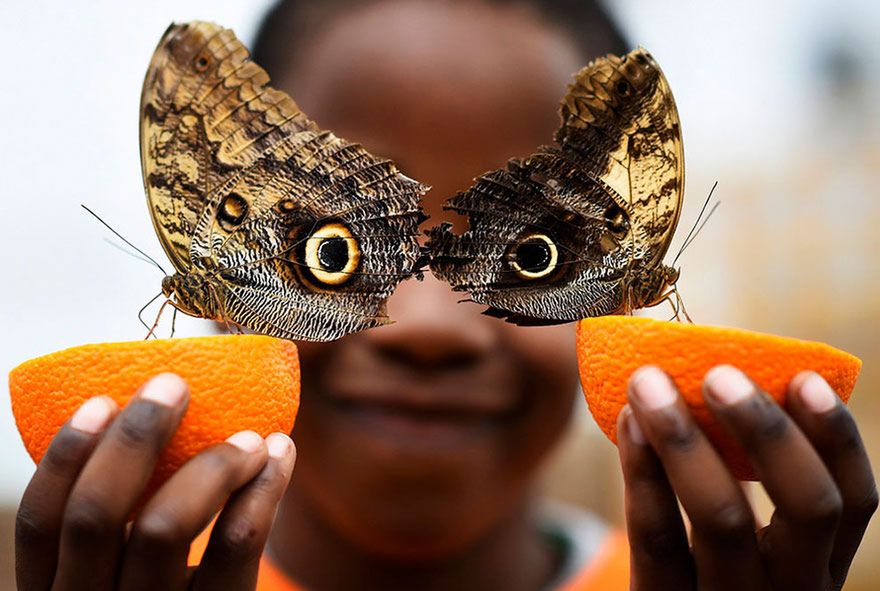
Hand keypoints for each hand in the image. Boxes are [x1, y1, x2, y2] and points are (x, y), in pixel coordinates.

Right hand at [15, 373, 295, 590]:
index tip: (102, 400)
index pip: (41, 523)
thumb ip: (119, 525)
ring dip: (211, 465)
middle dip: (135, 439)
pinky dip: (263, 489)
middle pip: (95, 516)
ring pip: (164, 528)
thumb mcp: (119, 576)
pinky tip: (279, 454)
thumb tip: (150, 419)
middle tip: (174, 386)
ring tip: (251, 436)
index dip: (66, 457)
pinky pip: (235, 546)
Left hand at [619, 365, 876, 590]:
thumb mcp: (746, 546)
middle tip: (719, 373)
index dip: (837, 439)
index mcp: (819, 567)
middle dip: (768, 430)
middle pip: (808, 508)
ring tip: (649, 382)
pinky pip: (658, 537)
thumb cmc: (700, 569)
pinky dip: (643, 471)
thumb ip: (748, 480)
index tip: (804, 378)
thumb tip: (727, 378)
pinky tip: (629, 422)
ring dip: (685, 438)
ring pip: (723, 518)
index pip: (854, 502)